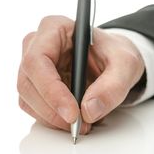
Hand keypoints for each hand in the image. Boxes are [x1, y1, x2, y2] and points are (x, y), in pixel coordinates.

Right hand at [17, 16, 144, 133]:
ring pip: (27, 99)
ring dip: (52, 118)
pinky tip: (72, 119)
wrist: (113, 61)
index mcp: (55, 28)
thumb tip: (89, 110)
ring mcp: (33, 67)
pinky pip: (34, 107)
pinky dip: (52, 119)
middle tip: (79, 124)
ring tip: (82, 123)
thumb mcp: (126, 65)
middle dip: (52, 110)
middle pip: (28, 83)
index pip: (38, 60)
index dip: (51, 90)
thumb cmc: (115, 55)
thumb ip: (113, 86)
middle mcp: (37, 45)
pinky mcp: (36, 85)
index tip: (71, 113)